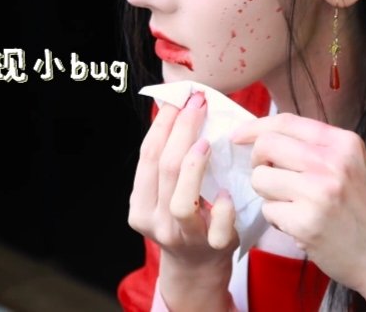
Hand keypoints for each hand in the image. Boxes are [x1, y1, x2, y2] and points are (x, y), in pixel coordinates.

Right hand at [128, 91, 237, 307]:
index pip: (147, 156)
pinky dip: (221, 206)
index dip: (163, 124)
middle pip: (165, 170)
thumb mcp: (167, 193)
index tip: (179, 99)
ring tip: (206, 141)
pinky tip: (225, 190)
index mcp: (141, 204)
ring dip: (194, 166)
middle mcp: (156, 220)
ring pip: (182, 200)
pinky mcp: (212, 246)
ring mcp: (183, 235)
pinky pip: (216, 226)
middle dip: (181, 130)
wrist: (197, 267)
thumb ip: (169, 161)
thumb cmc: (187, 219)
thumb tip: (179, 109)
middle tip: (198, 104)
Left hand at [230, 113, 365, 297]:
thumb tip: (266, 137)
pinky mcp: (306, 222)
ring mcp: (318, 192)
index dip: (255, 127)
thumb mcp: (353, 166)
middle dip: (258, 163)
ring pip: (260, 179)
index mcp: (344, 142)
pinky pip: (268, 211)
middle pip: (266, 146)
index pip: (286, 121)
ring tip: (292, 206)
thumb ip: (318, 149)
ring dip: (268, 195)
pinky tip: (300, 226)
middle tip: (270, 179)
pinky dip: (278, 220)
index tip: (239, 137)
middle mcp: (332, 162)